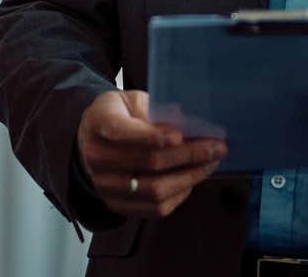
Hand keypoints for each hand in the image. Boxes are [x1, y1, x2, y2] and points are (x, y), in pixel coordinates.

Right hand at [75, 90, 227, 218]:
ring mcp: (104, 185)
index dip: (150, 135)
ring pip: (154, 190)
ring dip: (189, 178)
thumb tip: (187, 127)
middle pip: (147, 162)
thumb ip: (154, 110)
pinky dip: (180, 194)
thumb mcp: (131, 100)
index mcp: (98, 122)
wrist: (91, 140)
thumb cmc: (119, 115)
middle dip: (188, 155)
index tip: (179, 136)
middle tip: (216, 147)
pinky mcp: (116, 205)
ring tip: (210, 164)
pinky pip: (155, 208)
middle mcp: (96, 156)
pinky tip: (192, 179)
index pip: (121, 130)